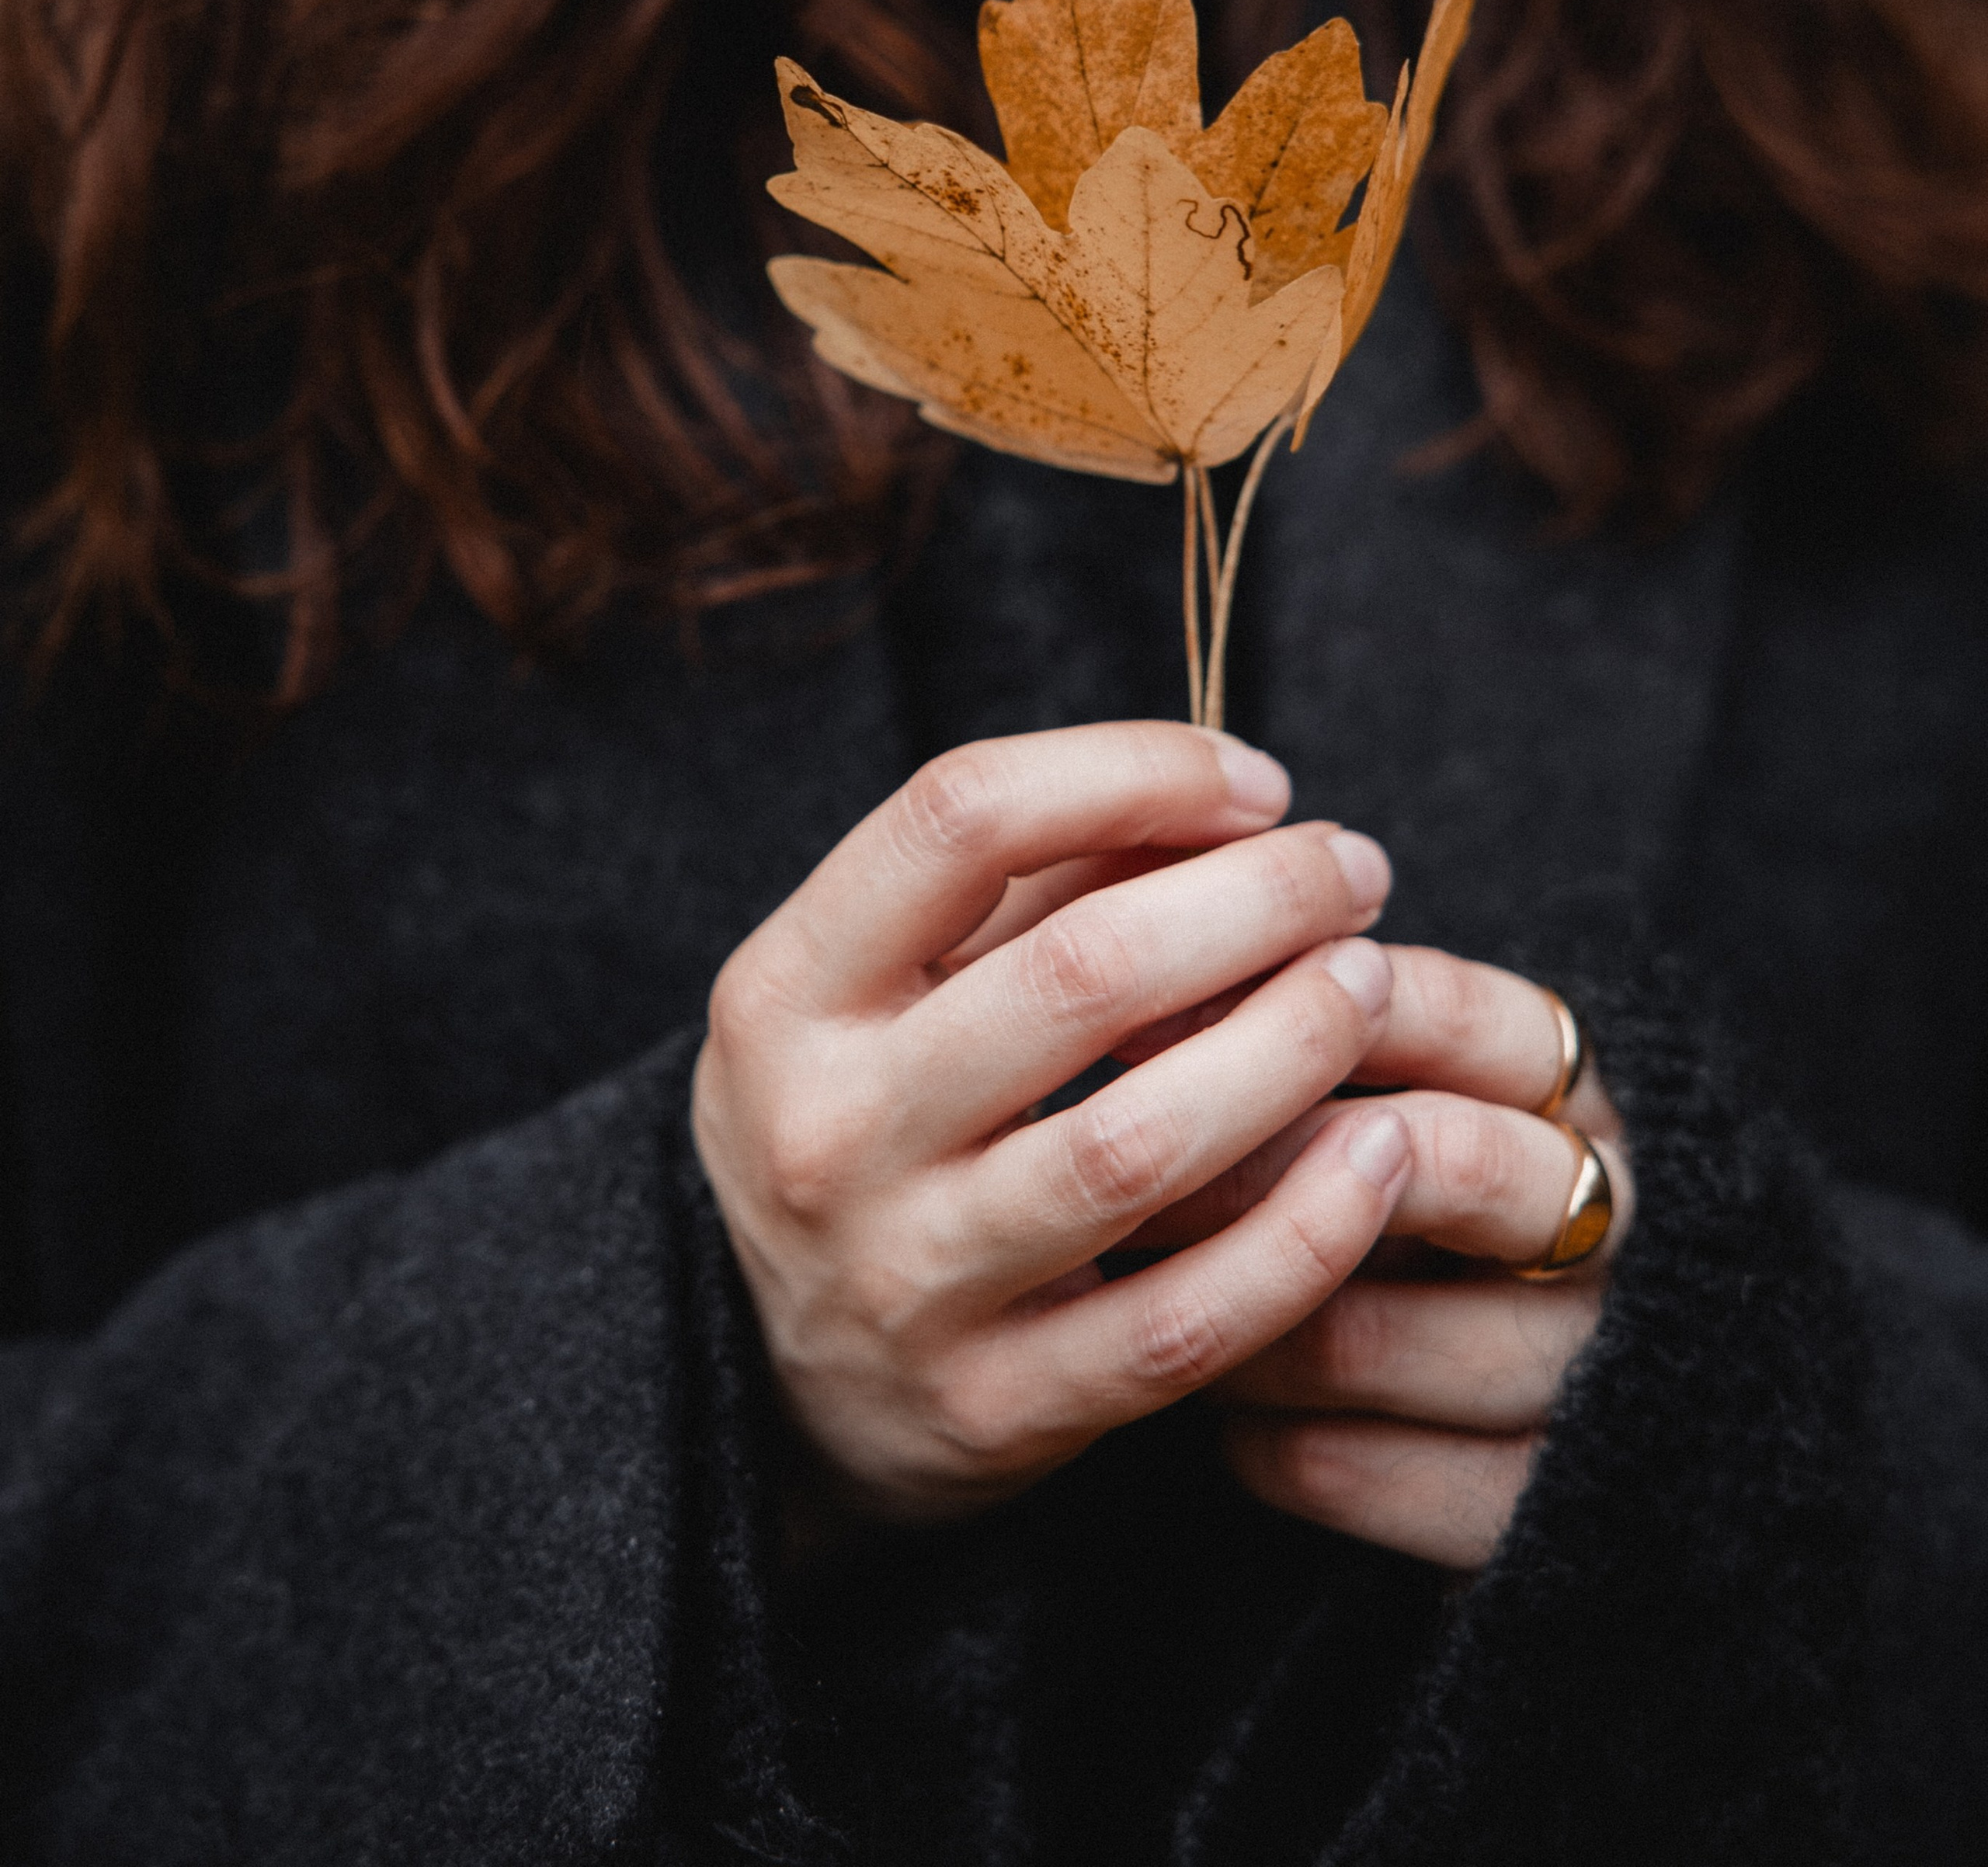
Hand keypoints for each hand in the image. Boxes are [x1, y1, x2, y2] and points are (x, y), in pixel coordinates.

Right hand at [691, 723, 1413, 1522]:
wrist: (759, 1389)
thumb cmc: (867, 1126)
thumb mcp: (878, 989)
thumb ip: (1028, 882)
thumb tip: (1221, 800)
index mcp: (783, 993)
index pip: (961, 817)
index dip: (1134, 769)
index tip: (1259, 783)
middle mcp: (826, 1134)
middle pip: (1078, 973)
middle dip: (1258, 900)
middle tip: (1355, 870)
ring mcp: (905, 1282)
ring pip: (1136, 1145)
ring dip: (1292, 1045)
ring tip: (1376, 982)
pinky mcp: (992, 1411)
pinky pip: (1184, 1321)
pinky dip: (1306, 1232)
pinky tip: (1382, 1156)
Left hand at [1123, 944, 1635, 1571]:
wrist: (1532, 1422)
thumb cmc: (1416, 1211)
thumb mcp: (1399, 1093)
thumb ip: (1312, 1024)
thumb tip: (1154, 986)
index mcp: (1574, 1100)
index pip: (1453, 1017)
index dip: (1296, 1006)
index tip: (1151, 1021)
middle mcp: (1605, 1231)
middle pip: (1441, 1160)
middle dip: (1257, 1158)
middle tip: (1124, 1165)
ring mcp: (1576, 1379)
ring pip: (1361, 1332)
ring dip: (1229, 1312)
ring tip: (1141, 1284)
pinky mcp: (1524, 1517)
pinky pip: (1344, 1468)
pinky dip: (1252, 1435)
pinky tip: (1211, 1405)